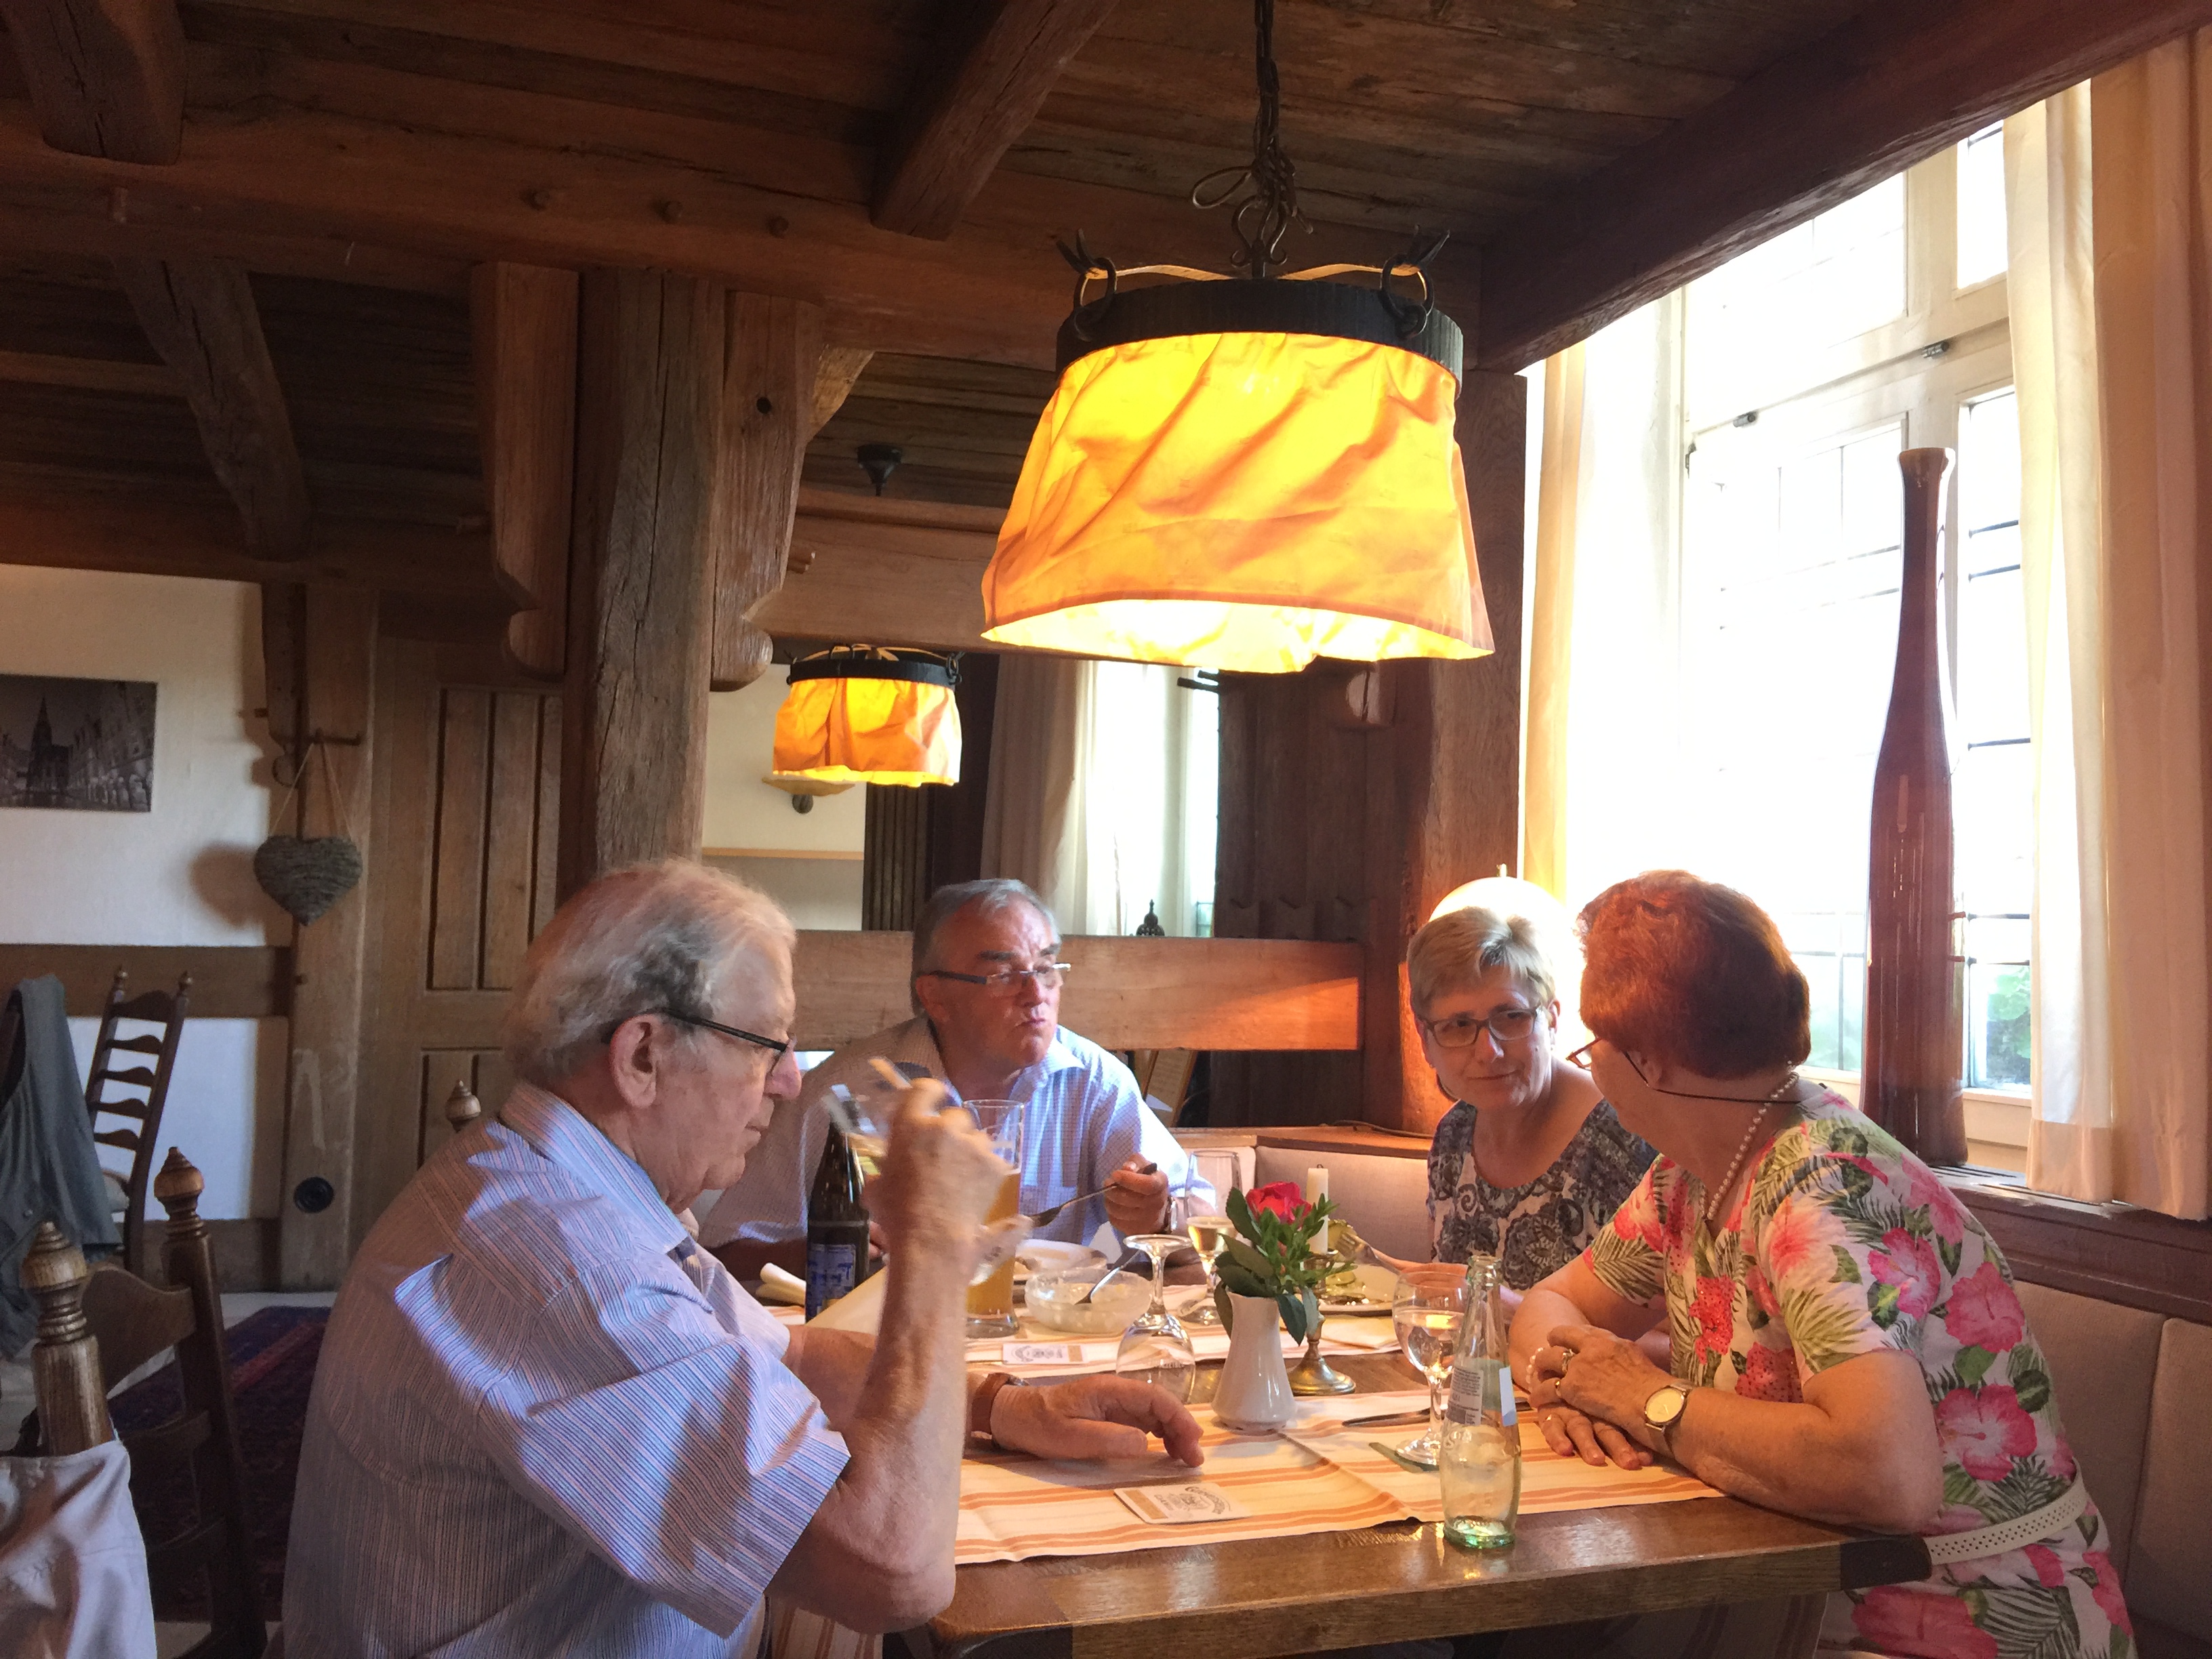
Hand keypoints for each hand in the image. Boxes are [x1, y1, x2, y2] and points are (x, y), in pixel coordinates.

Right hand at [866, 1078, 1008, 1269]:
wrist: (932, 1239)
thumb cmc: (897, 1215)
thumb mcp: (876, 1190)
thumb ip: (881, 1173)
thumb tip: (881, 1176)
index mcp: (909, 1125)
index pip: (925, 1088)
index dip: (931, 1093)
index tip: (933, 1101)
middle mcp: (942, 1127)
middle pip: (955, 1116)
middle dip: (952, 1132)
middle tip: (945, 1155)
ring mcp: (972, 1143)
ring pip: (976, 1137)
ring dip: (970, 1151)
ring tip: (962, 1178)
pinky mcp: (994, 1162)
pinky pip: (992, 1159)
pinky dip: (986, 1171)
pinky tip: (976, 1190)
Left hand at [991, 1375, 1204, 1467]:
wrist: (1012, 1417)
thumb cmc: (1039, 1425)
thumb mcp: (1071, 1436)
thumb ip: (1109, 1438)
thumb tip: (1145, 1444)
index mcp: (1109, 1390)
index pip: (1155, 1397)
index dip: (1179, 1418)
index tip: (1192, 1441)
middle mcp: (1115, 1393)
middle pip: (1159, 1405)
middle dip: (1182, 1429)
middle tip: (1194, 1459)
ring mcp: (1112, 1404)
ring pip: (1153, 1414)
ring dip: (1173, 1433)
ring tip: (1185, 1458)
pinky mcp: (1107, 1416)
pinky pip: (1141, 1422)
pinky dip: (1158, 1436)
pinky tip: (1163, 1451)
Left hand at [1102, 1158, 1167, 1233]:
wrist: (1157, 1208)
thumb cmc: (1147, 1181)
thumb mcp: (1145, 1166)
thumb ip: (1135, 1162)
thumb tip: (1127, 1168)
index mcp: (1160, 1184)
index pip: (1147, 1185)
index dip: (1129, 1180)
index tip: (1115, 1174)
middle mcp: (1156, 1203)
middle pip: (1130, 1199)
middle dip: (1113, 1190)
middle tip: (1108, 1182)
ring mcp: (1146, 1220)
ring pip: (1120, 1211)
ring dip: (1109, 1200)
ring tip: (1109, 1192)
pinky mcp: (1135, 1230)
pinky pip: (1116, 1220)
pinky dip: (1110, 1211)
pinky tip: (1113, 1203)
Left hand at [1525, 1323, 1663, 1470]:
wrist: (1656, 1405)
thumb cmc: (1655, 1387)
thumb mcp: (1636, 1358)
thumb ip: (1620, 1353)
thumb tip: (1618, 1355)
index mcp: (1607, 1339)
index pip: (1579, 1330)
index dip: (1567, 1337)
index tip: (1562, 1341)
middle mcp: (1590, 1347)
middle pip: (1559, 1339)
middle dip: (1549, 1347)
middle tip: (1544, 1356)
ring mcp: (1579, 1366)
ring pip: (1547, 1359)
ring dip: (1539, 1366)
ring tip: (1534, 1374)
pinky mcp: (1572, 1388)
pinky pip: (1547, 1387)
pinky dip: (1539, 1393)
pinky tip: (1536, 1398)